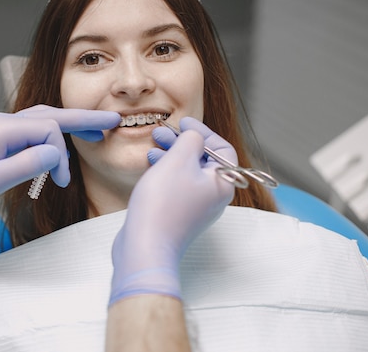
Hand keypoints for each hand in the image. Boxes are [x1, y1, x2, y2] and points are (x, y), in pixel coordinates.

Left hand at [0, 105, 119, 228]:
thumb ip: (27, 165)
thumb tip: (56, 154)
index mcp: (2, 129)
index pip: (48, 130)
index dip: (61, 156)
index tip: (59, 183)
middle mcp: (3, 122)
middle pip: (51, 114)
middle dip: (82, 120)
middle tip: (111, 122)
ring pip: (41, 119)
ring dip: (67, 126)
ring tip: (94, 131)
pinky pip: (30, 130)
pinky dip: (50, 135)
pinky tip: (58, 144)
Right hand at [109, 117, 235, 304]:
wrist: (145, 246)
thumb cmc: (163, 204)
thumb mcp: (178, 161)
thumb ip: (190, 140)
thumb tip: (194, 137)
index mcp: (222, 184)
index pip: (222, 149)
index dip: (203, 131)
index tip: (183, 122)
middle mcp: (213, 197)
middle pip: (203, 160)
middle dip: (182, 143)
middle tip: (162, 133)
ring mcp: (196, 208)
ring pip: (188, 173)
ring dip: (171, 155)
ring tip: (152, 146)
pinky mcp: (178, 216)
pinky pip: (177, 186)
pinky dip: (166, 172)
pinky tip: (150, 166)